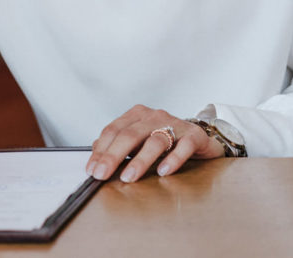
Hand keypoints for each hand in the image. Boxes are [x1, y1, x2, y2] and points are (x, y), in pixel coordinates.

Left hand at [87, 104, 224, 182]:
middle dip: (113, 156)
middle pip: (130, 135)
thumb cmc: (165, 141)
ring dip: (140, 161)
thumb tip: (95, 156)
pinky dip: (173, 159)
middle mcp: (154, 116)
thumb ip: (118, 146)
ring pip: (155, 141)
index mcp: (137, 115)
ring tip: (129, 177)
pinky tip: (163, 172)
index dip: (101, 150)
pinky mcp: (194, 136)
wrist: (201, 140)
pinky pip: (183, 147)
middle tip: (102, 175)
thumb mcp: (139, 142)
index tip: (92, 170)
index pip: (113, 130)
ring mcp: (175, 124)